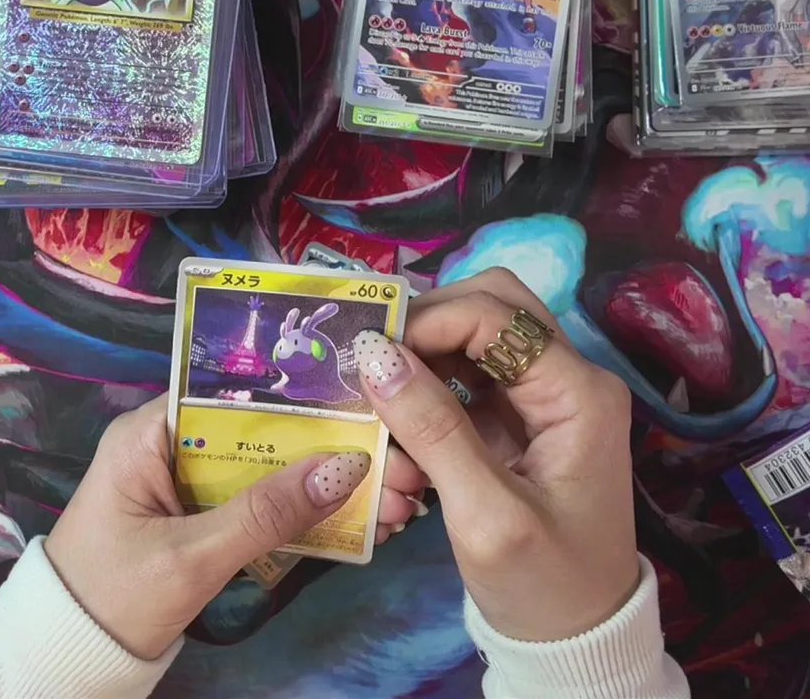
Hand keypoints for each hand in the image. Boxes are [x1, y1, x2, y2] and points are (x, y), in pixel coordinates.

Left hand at [45, 396, 384, 659]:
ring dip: (325, 487)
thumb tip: (344, 468)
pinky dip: (303, 518)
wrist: (68, 658)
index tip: (364, 409)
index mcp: (149, 435)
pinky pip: (259, 508)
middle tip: (398, 466)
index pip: (232, 395)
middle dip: (327, 451)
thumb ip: (264, 514)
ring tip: (397, 501)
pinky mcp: (201, 521)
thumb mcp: (190, 557)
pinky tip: (360, 526)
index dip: (299, 400)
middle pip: (260, 434)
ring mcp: (187, 486)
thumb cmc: (112, 597)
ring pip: (267, 473)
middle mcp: (169, 448)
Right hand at [354, 268, 638, 641]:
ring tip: (380, 412)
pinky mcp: (513, 424)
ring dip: (419, 366)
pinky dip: (423, 399)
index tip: (368, 358)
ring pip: (470, 340)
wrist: (573, 640)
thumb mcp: (484, 513)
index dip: (427, 322)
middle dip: (423, 329)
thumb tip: (374, 355)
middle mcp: (565, 380)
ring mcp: (539, 400)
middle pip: (488, 307)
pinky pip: (460, 382)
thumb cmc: (542, 583)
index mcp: (578, 393)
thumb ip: (432, 429)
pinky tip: (398, 438)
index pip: (495, 314)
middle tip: (370, 365)